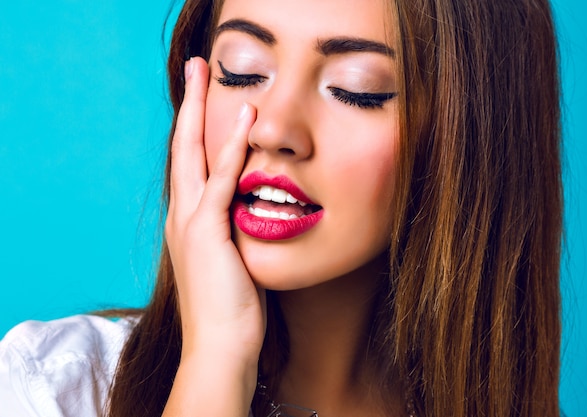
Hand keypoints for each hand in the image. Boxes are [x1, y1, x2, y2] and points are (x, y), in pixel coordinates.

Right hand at [165, 56, 265, 362]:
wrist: (222, 345)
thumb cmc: (233, 307)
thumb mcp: (234, 258)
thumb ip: (237, 229)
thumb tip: (254, 210)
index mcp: (189, 221)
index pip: (192, 163)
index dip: (197, 128)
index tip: (206, 100)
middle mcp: (182, 215)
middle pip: (183, 147)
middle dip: (189, 105)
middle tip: (195, 68)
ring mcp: (191, 222)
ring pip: (194, 154)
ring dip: (202, 111)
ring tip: (207, 73)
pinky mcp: (207, 232)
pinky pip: (221, 181)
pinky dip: (231, 149)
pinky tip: (244, 121)